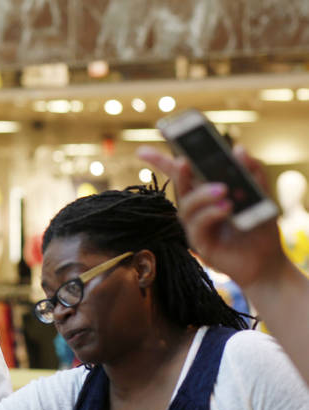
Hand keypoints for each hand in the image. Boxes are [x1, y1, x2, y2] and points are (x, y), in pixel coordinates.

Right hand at [137, 145, 286, 288]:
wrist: (266, 261)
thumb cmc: (259, 228)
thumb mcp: (260, 196)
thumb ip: (251, 173)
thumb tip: (239, 150)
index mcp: (208, 191)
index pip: (183, 172)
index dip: (162, 160)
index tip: (144, 148)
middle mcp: (197, 207)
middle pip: (178, 184)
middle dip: (175, 172)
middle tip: (183, 161)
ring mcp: (195, 225)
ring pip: (186, 205)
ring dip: (203, 196)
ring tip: (224, 191)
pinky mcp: (199, 243)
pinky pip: (197, 226)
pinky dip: (211, 214)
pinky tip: (227, 209)